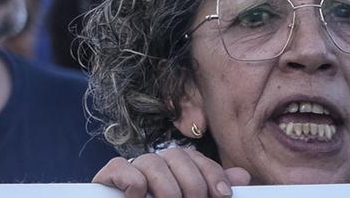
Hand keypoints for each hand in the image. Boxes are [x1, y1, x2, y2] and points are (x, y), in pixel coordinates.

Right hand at [94, 147, 249, 197]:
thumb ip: (213, 190)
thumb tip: (242, 176)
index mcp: (175, 171)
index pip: (195, 157)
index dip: (211, 173)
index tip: (222, 195)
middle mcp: (154, 166)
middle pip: (175, 154)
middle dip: (192, 183)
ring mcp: (131, 170)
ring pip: (151, 161)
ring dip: (166, 188)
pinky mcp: (107, 177)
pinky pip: (122, 167)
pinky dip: (134, 183)